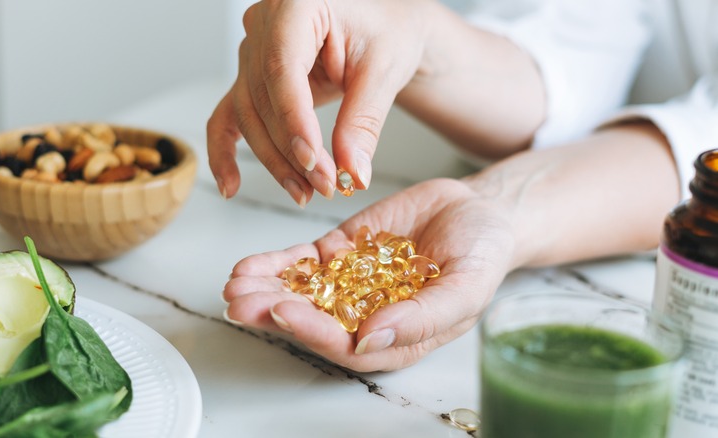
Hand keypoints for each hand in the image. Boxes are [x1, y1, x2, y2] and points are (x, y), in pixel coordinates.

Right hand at [207, 0, 432, 205]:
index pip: (282, 68)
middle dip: (291, 150)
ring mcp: (252, 50)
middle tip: (324, 185)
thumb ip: (363, 122)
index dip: (293, 121)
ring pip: (248, 114)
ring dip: (274, 160)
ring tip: (305, 191)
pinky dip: (225, 151)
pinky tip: (230, 185)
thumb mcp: (385, 71)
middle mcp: (264, 23)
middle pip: (262, 98)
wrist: (384, 27)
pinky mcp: (251, 77)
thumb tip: (352, 173)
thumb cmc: (386, 31)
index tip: (313, 161)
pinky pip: (228, 115)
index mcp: (296, 3)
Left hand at [223, 178, 515, 371]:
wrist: (479, 211)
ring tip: (235, 284)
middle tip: (240, 303)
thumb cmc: (483, 255)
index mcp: (394, 337)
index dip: (313, 332)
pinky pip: (302, 262)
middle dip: (273, 312)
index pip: (346, 345)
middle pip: (312, 321)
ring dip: (265, 290)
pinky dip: (275, 264)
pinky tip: (249, 266)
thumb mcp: (466, 287)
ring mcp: (350, 283)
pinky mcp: (340, 253)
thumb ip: (422, 317)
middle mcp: (366, 316)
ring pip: (300, 292)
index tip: (284, 313)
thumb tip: (370, 341)